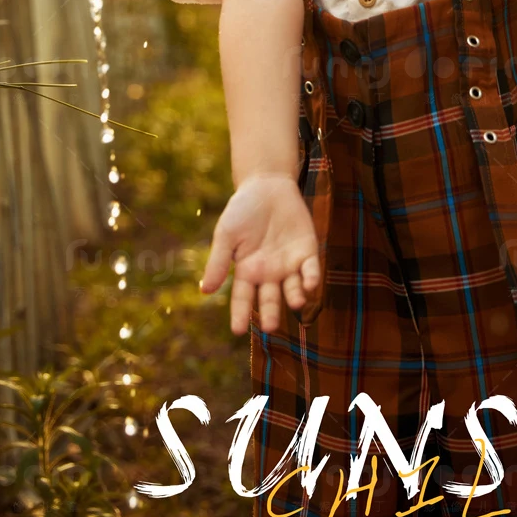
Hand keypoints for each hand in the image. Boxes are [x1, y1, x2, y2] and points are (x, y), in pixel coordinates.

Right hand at [199, 172, 321, 334]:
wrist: (267, 185)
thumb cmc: (243, 210)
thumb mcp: (226, 234)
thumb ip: (218, 261)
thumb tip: (205, 291)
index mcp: (246, 271)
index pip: (242, 299)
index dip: (240, 315)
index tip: (237, 331)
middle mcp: (268, 273)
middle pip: (269, 299)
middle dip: (271, 313)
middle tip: (271, 327)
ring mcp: (289, 264)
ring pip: (293, 288)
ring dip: (295, 297)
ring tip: (295, 302)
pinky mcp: (307, 251)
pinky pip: (311, 269)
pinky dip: (312, 277)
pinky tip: (311, 284)